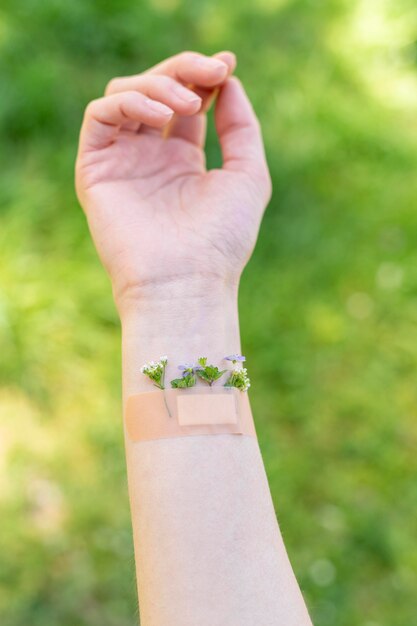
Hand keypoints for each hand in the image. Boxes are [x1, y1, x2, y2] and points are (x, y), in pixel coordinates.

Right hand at [75, 51, 270, 312]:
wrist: (187, 283)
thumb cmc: (221, 239)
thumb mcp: (247, 176)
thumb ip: (241, 127)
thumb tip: (229, 82)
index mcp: (182, 161)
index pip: (185, 102)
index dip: (204, 76)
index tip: (227, 65)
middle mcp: (149, 159)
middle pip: (156, 90)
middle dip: (184, 70)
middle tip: (213, 70)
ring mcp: (121, 162)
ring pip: (125, 94)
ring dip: (159, 84)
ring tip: (189, 103)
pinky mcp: (95, 170)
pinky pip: (100, 116)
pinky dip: (130, 102)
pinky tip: (162, 114)